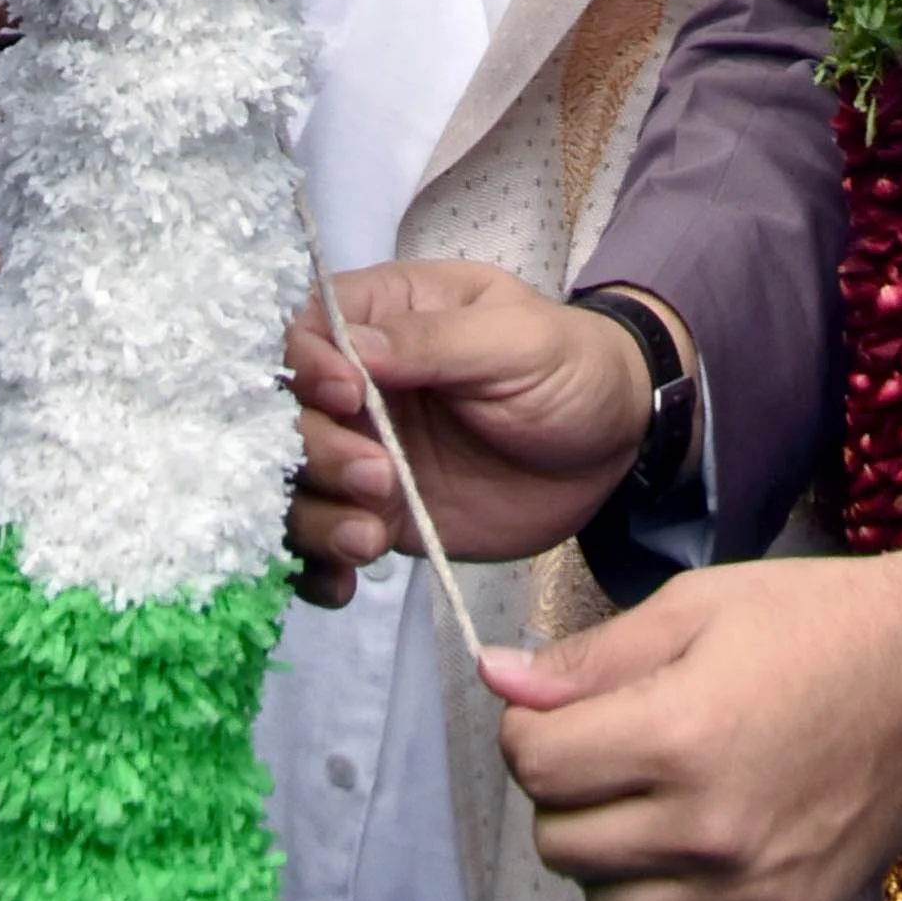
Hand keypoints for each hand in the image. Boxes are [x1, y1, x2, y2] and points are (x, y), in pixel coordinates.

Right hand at [282, 262, 654, 601]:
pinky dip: (319, 568)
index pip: (306, 331)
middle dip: (320, 452)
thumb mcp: (513, 340)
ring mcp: (367, 454)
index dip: (308, 365)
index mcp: (387, 316)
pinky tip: (347, 583)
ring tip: (371, 538)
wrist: (612, 445)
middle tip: (381, 478)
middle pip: (289, 416)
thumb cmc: (569, 366)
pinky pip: (325, 543)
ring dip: (317, 518)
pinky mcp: (381, 514)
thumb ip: (433, 342)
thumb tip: (350, 347)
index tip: (348, 396)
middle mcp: (362, 386)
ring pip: (297, 486)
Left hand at [482, 547, 901, 900]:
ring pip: (606, 899)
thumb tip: (497, 676)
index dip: (529, 724)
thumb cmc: (816, 624)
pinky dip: (659, 893)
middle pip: (559, 840)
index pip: (535, 763)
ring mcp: (745, 890)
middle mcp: (705, 831)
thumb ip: (591, 656)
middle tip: (609, 741)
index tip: (558, 704)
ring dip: (607, 847)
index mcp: (678, 737)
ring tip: (654, 788)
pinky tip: (692, 836)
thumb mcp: (696, 607)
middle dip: (564, 787)